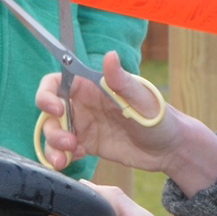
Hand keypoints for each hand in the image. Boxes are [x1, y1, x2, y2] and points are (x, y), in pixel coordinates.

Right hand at [35, 52, 216, 193]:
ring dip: (52, 147)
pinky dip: (62, 157)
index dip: (47, 94)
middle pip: (50, 113)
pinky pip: (63, 150)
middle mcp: (82, 104)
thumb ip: (120, 80)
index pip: (56, 83)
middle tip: (68, 143)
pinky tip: (76, 159)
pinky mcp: (86, 144)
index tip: (55, 110)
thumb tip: (110, 56)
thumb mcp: (140, 98)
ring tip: (66, 158)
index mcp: (91, 87)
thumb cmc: (159, 116)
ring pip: (53, 133)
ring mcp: (83, 125)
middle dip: (51, 129)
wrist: (169, 148)